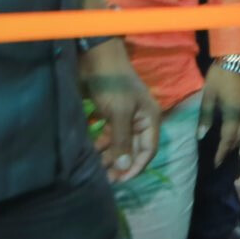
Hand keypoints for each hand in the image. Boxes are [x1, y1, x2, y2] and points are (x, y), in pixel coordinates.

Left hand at [81, 41, 160, 182]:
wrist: (96, 58)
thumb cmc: (112, 85)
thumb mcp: (119, 113)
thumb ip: (122, 140)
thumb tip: (125, 166)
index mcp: (149, 119)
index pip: (148, 150)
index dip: (136, 166)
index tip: (119, 180)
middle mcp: (139, 120)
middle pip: (133, 149)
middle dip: (121, 163)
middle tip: (104, 178)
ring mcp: (124, 117)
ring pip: (119, 143)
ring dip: (109, 156)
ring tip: (95, 168)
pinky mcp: (110, 113)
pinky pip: (108, 135)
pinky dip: (101, 144)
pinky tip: (91, 152)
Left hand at [199, 62, 239, 166]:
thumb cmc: (221, 74)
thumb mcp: (209, 94)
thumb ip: (206, 116)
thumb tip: (201, 136)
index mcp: (234, 114)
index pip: (227, 139)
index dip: (222, 152)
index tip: (216, 163)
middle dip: (232, 147)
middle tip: (224, 155)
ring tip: (234, 144)